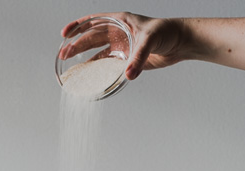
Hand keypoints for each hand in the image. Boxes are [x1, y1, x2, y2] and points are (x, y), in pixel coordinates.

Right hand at [61, 13, 188, 80]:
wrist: (181, 42)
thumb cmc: (167, 32)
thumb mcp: (150, 41)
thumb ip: (138, 58)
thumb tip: (128, 75)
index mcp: (119, 21)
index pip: (93, 21)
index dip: (77, 26)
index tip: (65, 33)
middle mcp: (118, 32)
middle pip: (91, 38)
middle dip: (76, 45)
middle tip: (63, 54)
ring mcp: (121, 45)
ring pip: (97, 51)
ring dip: (84, 57)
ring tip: (70, 65)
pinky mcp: (126, 58)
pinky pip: (107, 63)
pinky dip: (97, 68)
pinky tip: (87, 74)